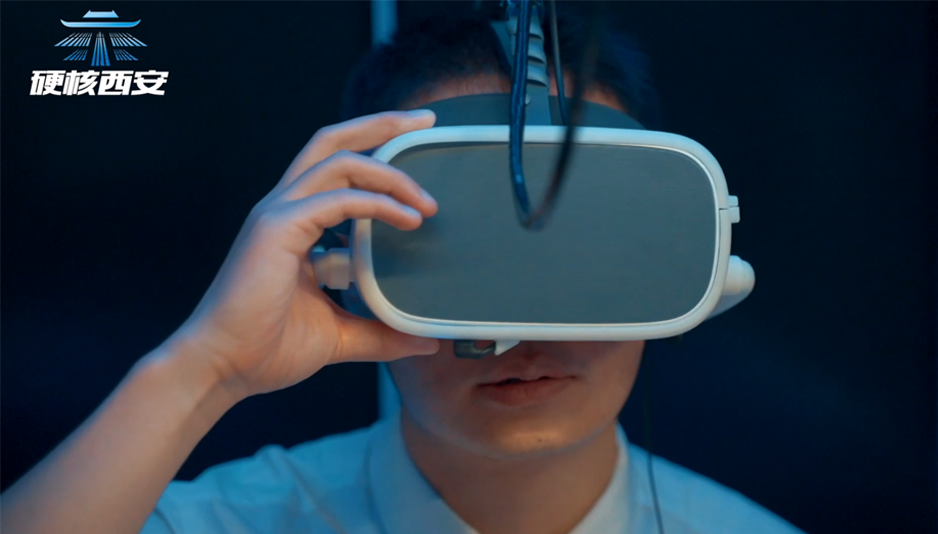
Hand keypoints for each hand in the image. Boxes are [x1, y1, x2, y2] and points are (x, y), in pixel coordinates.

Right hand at [167, 110, 440, 398]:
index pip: (338, 168)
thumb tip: (426, 342)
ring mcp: (278, 213)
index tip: (420, 162)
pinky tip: (408, 219)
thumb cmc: (268, 349)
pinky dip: (377, 203)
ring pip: (340, 160)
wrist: (221, 369)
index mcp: (296, 222)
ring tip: (427, 201)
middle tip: (426, 119)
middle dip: (382, 124)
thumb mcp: (340, 336)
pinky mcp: (276, 228)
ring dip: (390, 170)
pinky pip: (338, 199)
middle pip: (334, 141)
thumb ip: (382, 333)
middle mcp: (285, 206)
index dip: (378, 155)